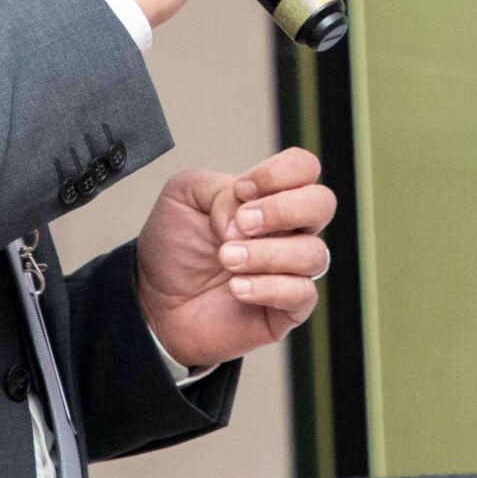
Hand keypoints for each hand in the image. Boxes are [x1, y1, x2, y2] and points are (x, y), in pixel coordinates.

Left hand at [136, 147, 333, 369]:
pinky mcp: (287, 309)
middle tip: (242, 224)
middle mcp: (288, 230)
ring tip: (227, 259)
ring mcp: (291, 270)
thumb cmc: (174, 249)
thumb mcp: (182, 196)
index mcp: (268, 197)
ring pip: (313, 253)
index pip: (303, 168)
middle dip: (283, 210)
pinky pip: (302, 294)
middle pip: (322, 203)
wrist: (154, 303)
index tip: (241, 190)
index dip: (278, 173)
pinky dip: (268, 287)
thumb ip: (217, 188)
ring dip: (266, 253)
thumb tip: (245, 216)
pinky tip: (236, 287)